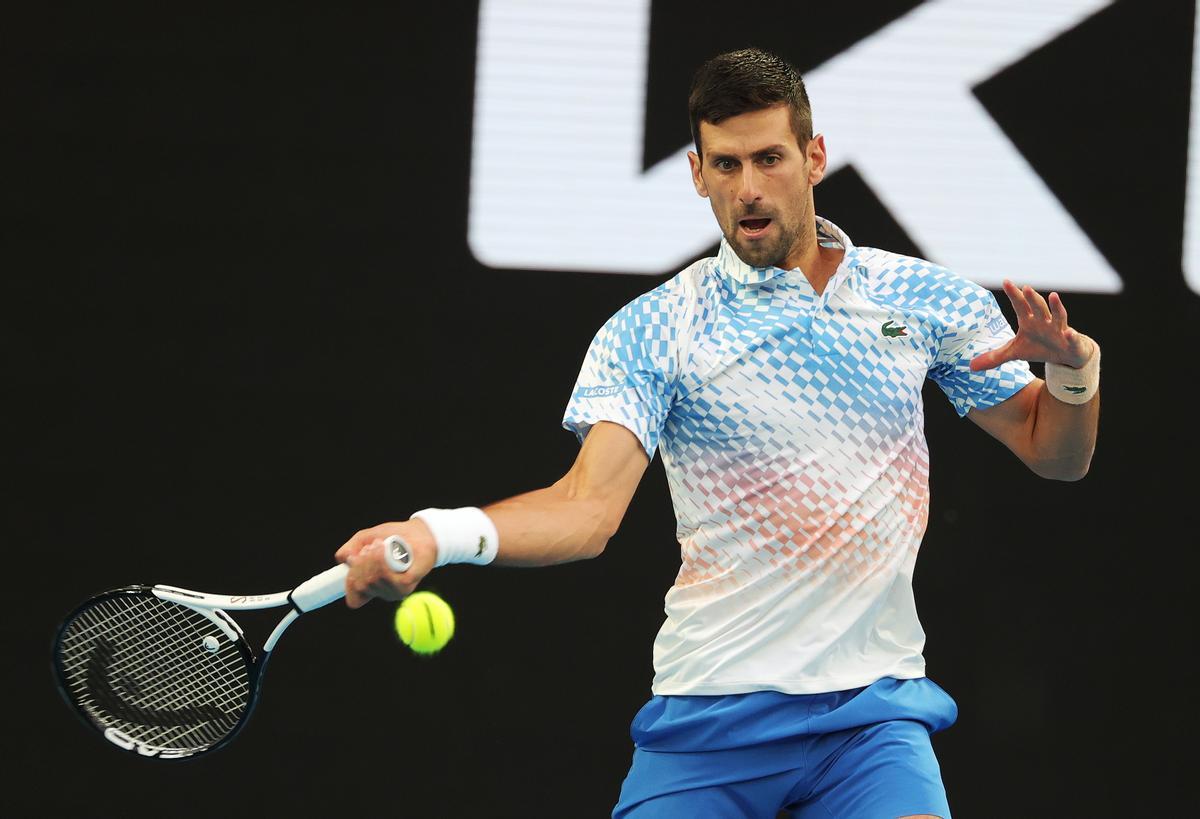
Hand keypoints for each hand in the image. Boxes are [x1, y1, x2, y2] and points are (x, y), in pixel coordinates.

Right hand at [335, 519, 437, 608]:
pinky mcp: (407, 585)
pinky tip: (386, 549)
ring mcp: (395, 590)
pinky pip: (387, 577)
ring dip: (373, 558)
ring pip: (372, 580)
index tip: (354, 559)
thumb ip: (350, 548)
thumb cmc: (393, 537)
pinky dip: (383, 560)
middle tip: (373, 546)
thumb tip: (342, 559)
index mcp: (371, 586)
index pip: (353, 599)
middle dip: (361, 562)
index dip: (350, 581)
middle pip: (360, 585)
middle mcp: (382, 592)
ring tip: (382, 545)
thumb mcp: (365, 538)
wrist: (418, 532)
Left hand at [970, 279, 1095, 370]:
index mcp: (1030, 321)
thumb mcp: (1015, 352)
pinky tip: (1069, 333)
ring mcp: (1060, 330)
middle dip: (1032, 298)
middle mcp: (1045, 321)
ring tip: (1052, 295)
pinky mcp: (1072, 341)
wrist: (1065, 355)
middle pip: (1038, 307)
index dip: (1014, 294)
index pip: (1020, 305)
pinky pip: (1072, 338)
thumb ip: (995, 357)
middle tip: (1025, 288)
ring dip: (1055, 307)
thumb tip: (971, 366)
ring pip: (1058, 316)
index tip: (1005, 281)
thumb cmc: (1039, 348)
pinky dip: (1072, 336)